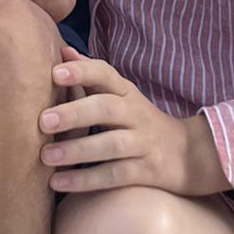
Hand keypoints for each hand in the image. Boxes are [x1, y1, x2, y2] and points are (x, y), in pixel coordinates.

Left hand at [38, 46, 229, 195]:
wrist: (189, 154)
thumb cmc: (140, 122)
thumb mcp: (121, 96)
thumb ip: (92, 76)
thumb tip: (62, 51)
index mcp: (126, 92)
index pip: (105, 74)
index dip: (82, 71)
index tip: (55, 73)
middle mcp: (135, 113)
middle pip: (106, 108)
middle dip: (75, 113)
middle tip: (44, 121)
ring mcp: (143, 143)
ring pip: (110, 145)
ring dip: (77, 150)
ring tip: (46, 156)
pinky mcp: (146, 172)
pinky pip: (115, 175)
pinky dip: (86, 180)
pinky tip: (59, 182)